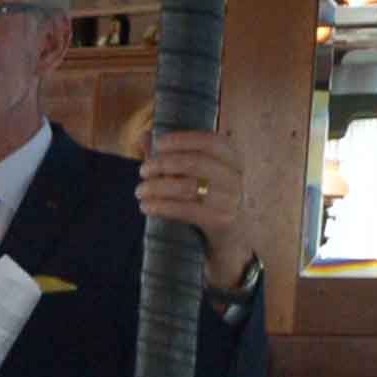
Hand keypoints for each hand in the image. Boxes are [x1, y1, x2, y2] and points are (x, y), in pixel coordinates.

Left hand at [140, 126, 253, 269]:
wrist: (230, 241)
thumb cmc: (207, 203)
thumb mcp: (195, 178)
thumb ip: (171, 157)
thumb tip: (143, 135)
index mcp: (233, 160)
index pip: (210, 141)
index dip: (182, 139)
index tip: (158, 144)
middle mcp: (236, 177)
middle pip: (195, 162)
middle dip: (163, 164)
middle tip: (142, 171)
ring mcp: (231, 200)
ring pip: (188, 187)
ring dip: (157, 187)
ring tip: (140, 191)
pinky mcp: (221, 221)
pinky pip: (186, 210)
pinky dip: (161, 206)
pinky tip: (146, 207)